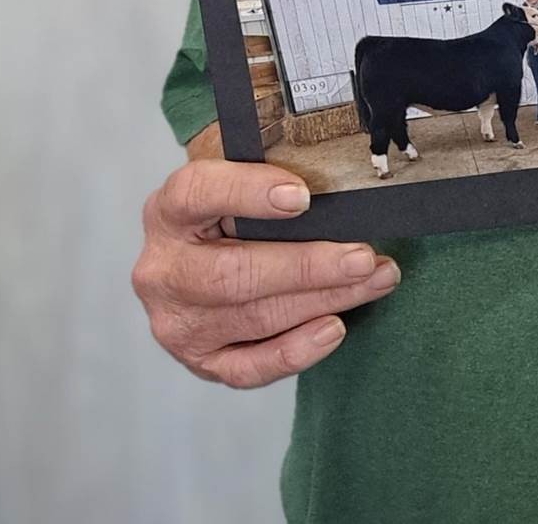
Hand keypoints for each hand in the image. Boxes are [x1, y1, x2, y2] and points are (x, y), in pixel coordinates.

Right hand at [131, 157, 400, 387]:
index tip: (302, 197)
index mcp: (169, 209)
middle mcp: (163, 269)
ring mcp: (176, 321)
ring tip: (374, 280)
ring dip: (323, 300)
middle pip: (234, 272)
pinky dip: (294, 351)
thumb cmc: (231, 206)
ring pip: (253, 318)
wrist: (201, 248)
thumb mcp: (238, 173)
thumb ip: (271, 170)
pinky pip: (248, 368)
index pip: (199, 193)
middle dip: (307, 266)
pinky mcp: (199, 359)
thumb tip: (336, 174)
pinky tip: (333, 329)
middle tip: (362, 257)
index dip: (249, 193)